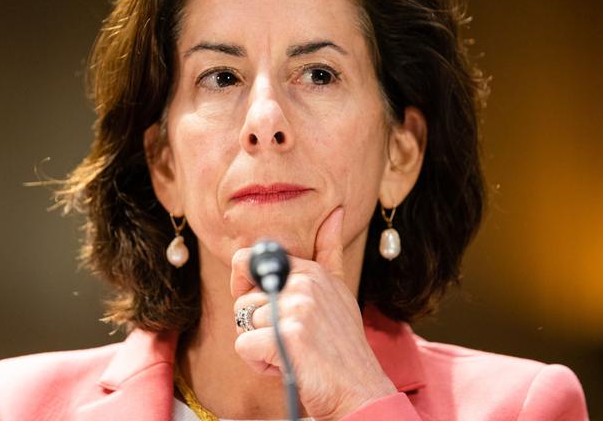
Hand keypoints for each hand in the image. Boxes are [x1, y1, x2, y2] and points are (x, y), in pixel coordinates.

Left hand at [230, 208, 397, 420]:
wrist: (360, 390)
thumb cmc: (341, 346)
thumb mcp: (339, 291)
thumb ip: (329, 251)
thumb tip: (336, 212)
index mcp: (312, 271)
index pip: (251, 259)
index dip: (246, 288)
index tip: (265, 308)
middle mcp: (305, 282)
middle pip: (243, 298)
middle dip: (258, 325)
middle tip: (290, 340)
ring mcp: (298, 306)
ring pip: (242, 322)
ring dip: (260, 346)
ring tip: (292, 353)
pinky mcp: (288, 334)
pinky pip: (244, 346)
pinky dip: (260, 364)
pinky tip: (289, 367)